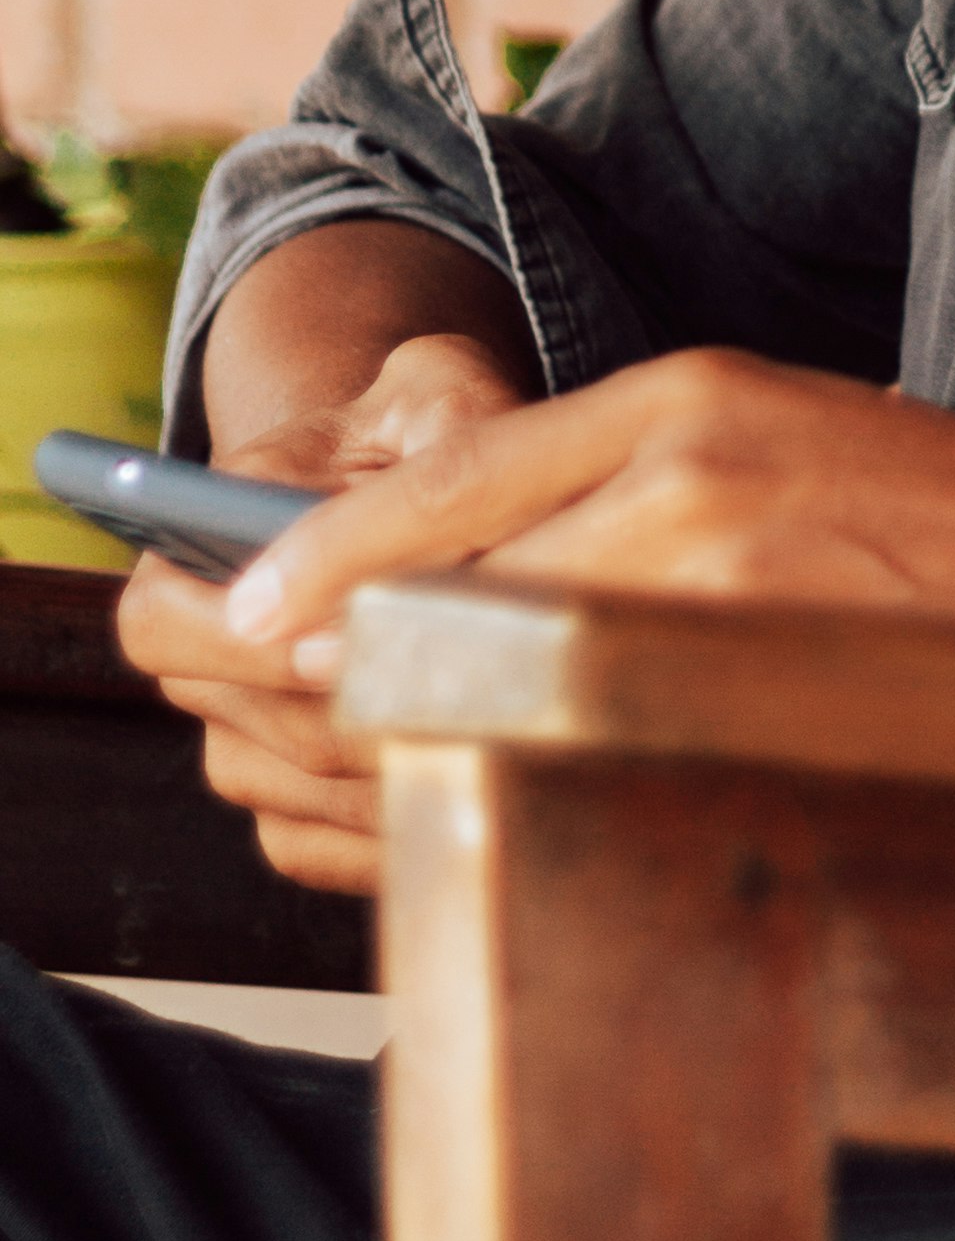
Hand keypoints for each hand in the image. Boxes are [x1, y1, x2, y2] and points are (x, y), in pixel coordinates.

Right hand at [121, 324, 536, 897]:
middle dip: (353, 719)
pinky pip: (317, 846)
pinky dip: (389, 832)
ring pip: (289, 795)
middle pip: (244, 728)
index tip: (347, 639)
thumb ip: (443, 424)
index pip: (165, 622)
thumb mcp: (440, 394)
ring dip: (387, 778)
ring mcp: (242, 737)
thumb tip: (442, 515)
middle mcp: (205, 658)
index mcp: (197, 549)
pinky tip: (479, 786)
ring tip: (502, 738)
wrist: (432, 491)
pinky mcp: (289, 801)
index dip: (249, 643)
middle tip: (470, 701)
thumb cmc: (429, 434)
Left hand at [215, 351, 954, 789]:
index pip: (459, 478)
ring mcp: (722, 595)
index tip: (249, 599)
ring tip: (364, 733)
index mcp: (683, 402)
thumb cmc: (903, 503)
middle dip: (350, 645)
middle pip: (460, 583)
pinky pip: (587, 738)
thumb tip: (428, 565)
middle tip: (280, 684)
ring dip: (418, 711)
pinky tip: (485, 774)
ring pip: (508, 671)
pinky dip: (516, 760)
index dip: (335, 551)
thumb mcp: (745, 424)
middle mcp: (691, 482)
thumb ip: (596, 474)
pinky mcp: (753, 690)